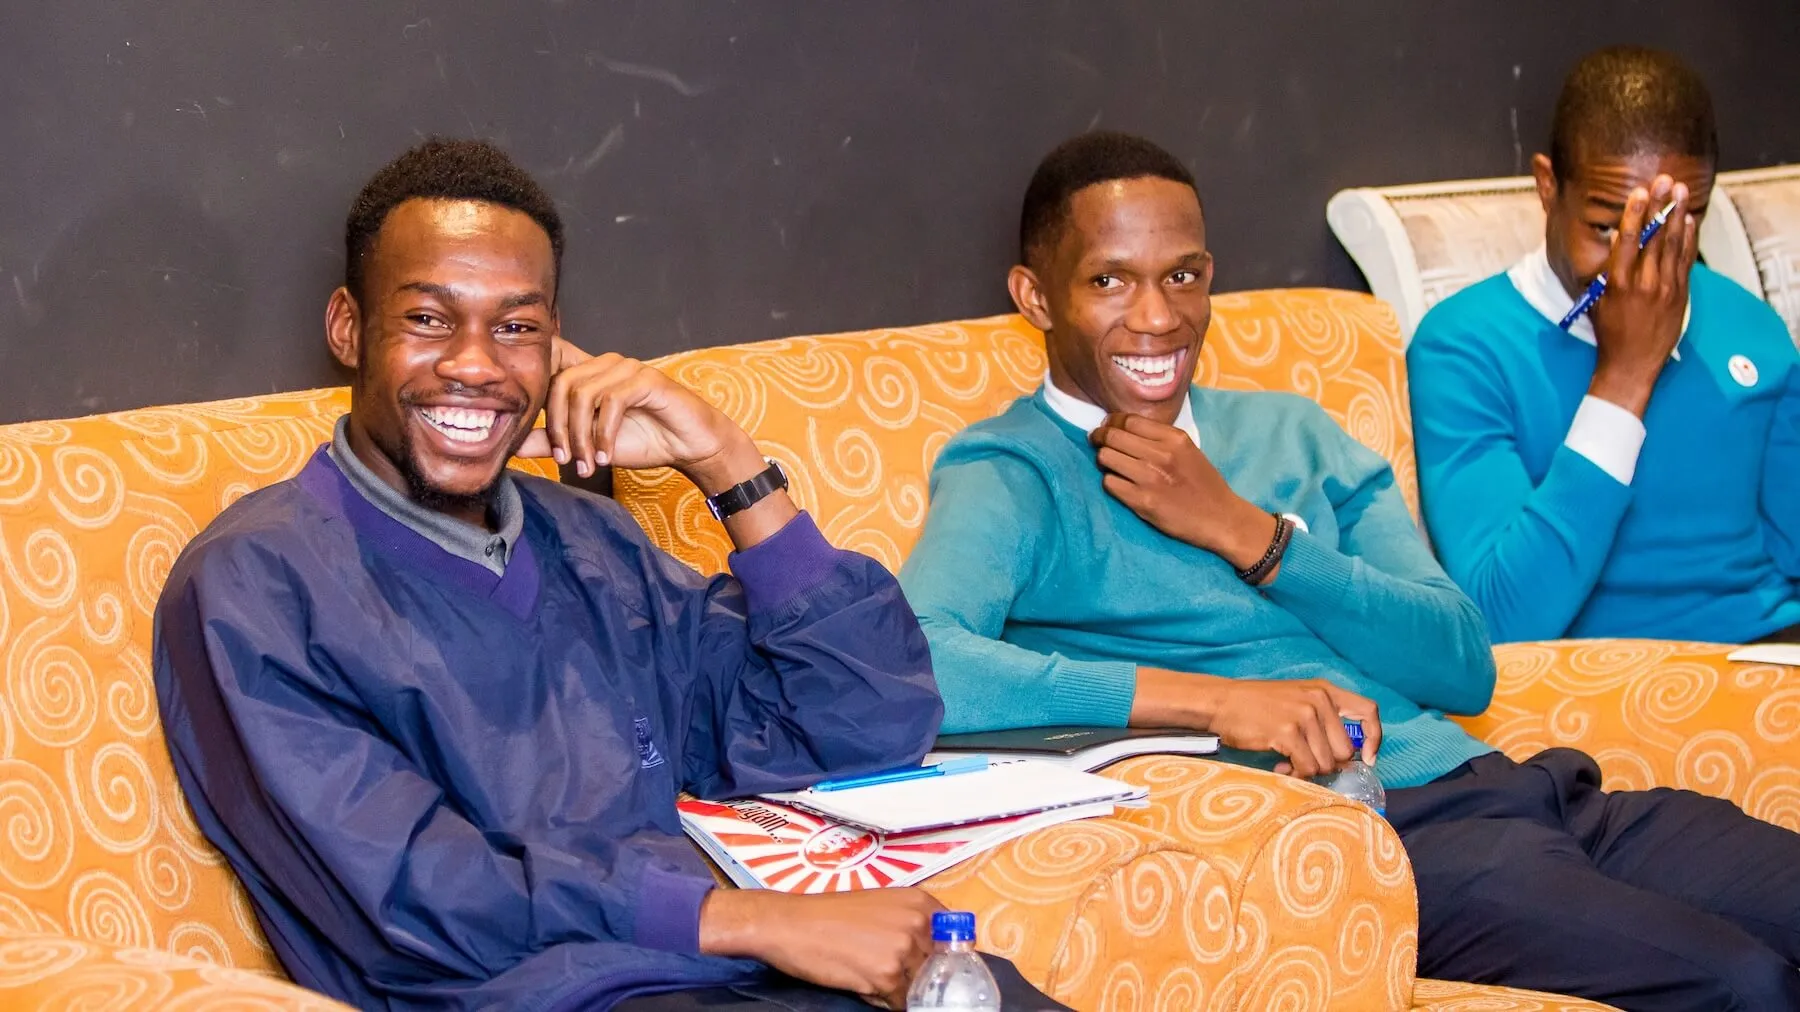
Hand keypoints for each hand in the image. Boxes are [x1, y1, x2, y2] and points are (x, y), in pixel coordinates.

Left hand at [518, 341, 755, 491]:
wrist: (690, 447)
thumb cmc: (643, 440)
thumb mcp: (588, 445)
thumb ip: (553, 441)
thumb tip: (512, 444)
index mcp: (590, 372)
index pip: (551, 357)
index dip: (533, 373)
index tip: (520, 410)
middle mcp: (605, 363)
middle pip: (560, 384)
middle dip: (558, 429)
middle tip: (565, 461)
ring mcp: (627, 368)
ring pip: (583, 394)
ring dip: (581, 436)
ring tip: (587, 464)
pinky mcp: (647, 379)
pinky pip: (611, 402)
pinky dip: (604, 434)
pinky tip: (606, 456)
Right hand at [700, 888, 943, 1008]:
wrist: (790, 925)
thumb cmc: (829, 915)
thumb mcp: (880, 907)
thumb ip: (910, 925)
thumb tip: (935, 957)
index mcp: (920, 903)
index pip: (955, 940)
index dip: (944, 959)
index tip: (934, 969)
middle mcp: (917, 923)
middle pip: (938, 968)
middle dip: (919, 977)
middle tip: (892, 974)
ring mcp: (904, 950)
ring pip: (919, 987)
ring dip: (900, 990)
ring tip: (871, 976)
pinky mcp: (887, 976)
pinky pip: (899, 1002)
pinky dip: (884, 1001)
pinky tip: (863, 985)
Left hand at [1090, 413, 1277, 572]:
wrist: (1220, 518)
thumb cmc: (1204, 483)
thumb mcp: (1188, 450)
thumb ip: (1160, 438)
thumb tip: (1123, 428)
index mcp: (1174, 439)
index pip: (1129, 420)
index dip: (1112, 422)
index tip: (1107, 427)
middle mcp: (1161, 455)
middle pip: (1113, 436)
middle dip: (1100, 438)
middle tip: (1098, 443)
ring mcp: (1150, 478)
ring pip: (1106, 458)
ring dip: (1103, 461)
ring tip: (1110, 466)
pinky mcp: (1142, 501)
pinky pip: (1110, 483)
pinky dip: (1110, 482)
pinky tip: (1119, 485)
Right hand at [1133, 668, 1380, 777]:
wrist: (1220, 702)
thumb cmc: (1256, 706)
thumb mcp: (1297, 700)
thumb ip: (1323, 720)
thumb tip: (1347, 758)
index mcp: (1325, 690)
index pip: (1369, 711)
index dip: (1374, 738)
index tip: (1367, 758)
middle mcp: (1319, 700)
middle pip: (1345, 750)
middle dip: (1327, 763)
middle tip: (1304, 762)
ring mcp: (1304, 716)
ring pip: (1326, 763)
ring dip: (1308, 770)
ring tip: (1287, 762)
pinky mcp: (1288, 732)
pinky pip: (1307, 767)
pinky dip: (1295, 773)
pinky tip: (1279, 765)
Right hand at [1588, 174, 1697, 417]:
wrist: (1630, 365)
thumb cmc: (1609, 333)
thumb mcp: (1597, 301)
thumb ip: (1605, 272)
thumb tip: (1611, 243)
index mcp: (1617, 284)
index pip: (1628, 241)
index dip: (1635, 215)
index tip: (1639, 193)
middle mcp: (1643, 283)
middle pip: (1655, 237)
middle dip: (1660, 206)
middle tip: (1666, 181)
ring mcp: (1665, 288)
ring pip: (1673, 245)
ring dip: (1677, 215)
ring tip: (1681, 191)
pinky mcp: (1680, 295)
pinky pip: (1686, 261)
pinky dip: (1688, 239)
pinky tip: (1688, 221)